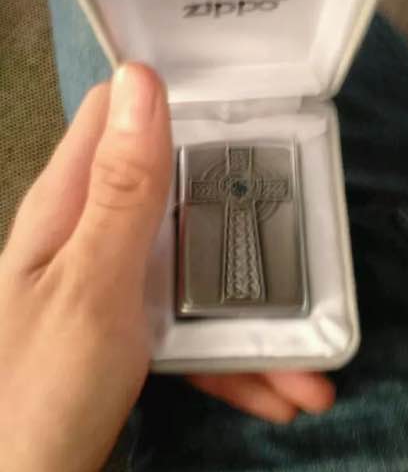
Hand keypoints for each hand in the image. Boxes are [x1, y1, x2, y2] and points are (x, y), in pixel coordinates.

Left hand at [0, 64, 333, 471]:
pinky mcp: (125, 332)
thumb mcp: (92, 282)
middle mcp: (91, 232)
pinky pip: (183, 328)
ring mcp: (111, 284)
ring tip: (305, 365)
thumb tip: (141, 79)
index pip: (119, 116)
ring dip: (246, 310)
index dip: (178, 104)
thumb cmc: (37, 388)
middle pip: (174, 195)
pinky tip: (271, 392)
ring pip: (189, 270)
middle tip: (299, 246)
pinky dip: (225, 356)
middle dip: (236, 220)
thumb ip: (123, 189)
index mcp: (72, 202)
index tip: (246, 117)